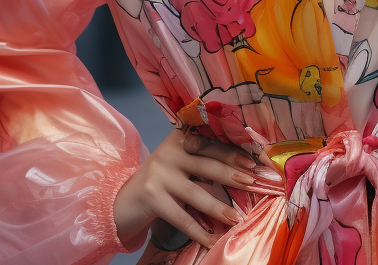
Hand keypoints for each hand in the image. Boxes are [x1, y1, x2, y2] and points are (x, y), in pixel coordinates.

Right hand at [113, 130, 266, 248]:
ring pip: (196, 192)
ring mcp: (159, 173)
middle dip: (231, 174)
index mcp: (180, 137)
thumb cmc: (161, 179)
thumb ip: (202, 158)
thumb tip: (242, 169)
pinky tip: (212, 240)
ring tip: (236, 218)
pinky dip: (199, 231)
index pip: (210, 142)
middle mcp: (169, 151)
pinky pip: (181, 216)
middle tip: (252, 183)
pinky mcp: (152, 197)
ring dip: (219, 207)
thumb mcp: (180, 160)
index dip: (232, 152)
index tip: (252, 162)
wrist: (124, 199)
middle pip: (207, 164)